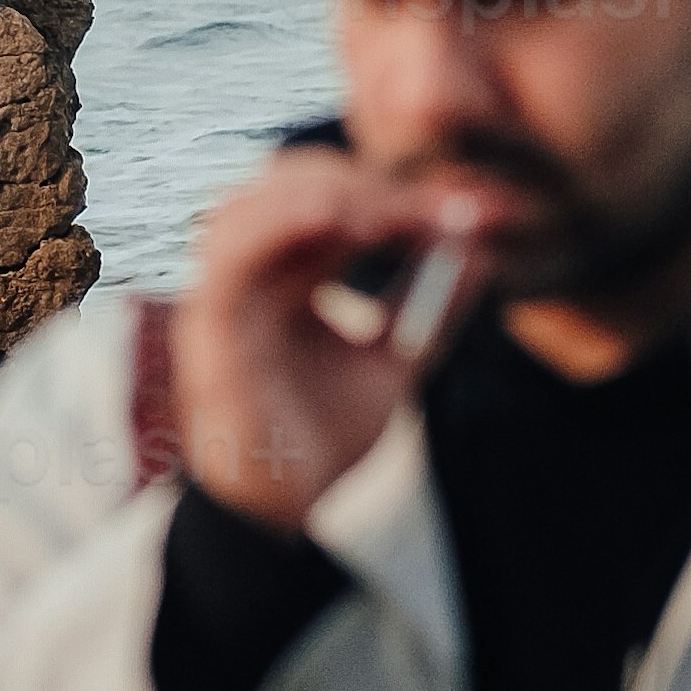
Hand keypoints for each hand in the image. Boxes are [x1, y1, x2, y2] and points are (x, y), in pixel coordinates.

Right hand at [169, 148, 490, 530]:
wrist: (286, 508)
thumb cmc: (322, 434)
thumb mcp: (395, 360)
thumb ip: (432, 306)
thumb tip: (482, 250)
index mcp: (288, 276)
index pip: (328, 203)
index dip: (389, 194)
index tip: (455, 211)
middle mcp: (251, 275)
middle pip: (285, 185)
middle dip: (356, 181)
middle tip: (423, 203)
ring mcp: (225, 295)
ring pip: (248, 204)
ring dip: (316, 190)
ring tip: (381, 206)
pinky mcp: (209, 324)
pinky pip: (228, 256)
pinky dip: (276, 223)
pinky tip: (332, 217)